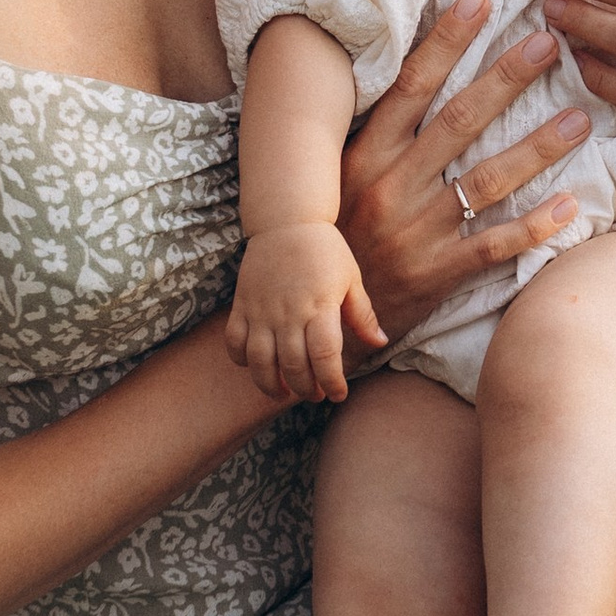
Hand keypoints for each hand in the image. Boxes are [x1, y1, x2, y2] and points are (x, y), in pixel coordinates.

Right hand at [227, 220, 384, 404]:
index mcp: (320, 306)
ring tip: (282, 392)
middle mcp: (289, 312)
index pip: (325, 356)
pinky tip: (255, 365)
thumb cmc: (324, 250)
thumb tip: (380, 343)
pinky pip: (235, 342)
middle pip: (294, 366)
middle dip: (305, 389)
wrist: (286, 221)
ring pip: (261, 361)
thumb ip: (362, 315)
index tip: (338, 393)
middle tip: (314, 394)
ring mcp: (262, 310)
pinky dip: (241, 360)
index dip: (332, 382)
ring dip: (270, 385)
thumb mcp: (351, 279)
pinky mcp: (242, 305)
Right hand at [338, 0, 591, 344]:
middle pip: (459, 121)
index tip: (482, 0)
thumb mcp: (340, 176)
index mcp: (364, 154)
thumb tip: (413, 71)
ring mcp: (414, 232)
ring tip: (580, 118)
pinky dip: (533, 226)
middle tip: (549, 43)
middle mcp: (389, 186)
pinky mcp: (434, 274)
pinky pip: (493, 246)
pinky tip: (571, 205)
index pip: (412, 84)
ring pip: (485, 180)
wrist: (316, 318)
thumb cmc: (336, 236)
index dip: (447, 40)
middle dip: (507, 78)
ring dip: (537, 147)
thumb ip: (376, 131)